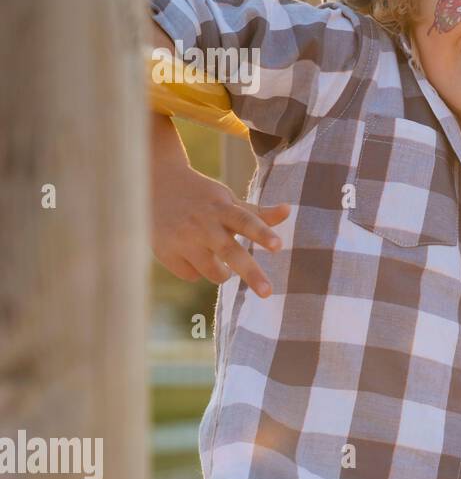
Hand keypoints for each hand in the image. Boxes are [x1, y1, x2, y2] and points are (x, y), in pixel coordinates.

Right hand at [149, 117, 288, 297]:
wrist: (153, 185)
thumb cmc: (202, 199)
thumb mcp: (228, 201)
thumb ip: (257, 213)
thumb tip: (288, 210)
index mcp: (222, 208)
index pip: (245, 221)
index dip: (262, 233)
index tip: (278, 246)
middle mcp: (203, 224)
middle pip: (230, 251)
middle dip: (251, 273)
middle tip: (268, 293)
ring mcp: (182, 240)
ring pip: (212, 271)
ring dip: (223, 273)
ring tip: (219, 260)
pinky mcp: (165, 253)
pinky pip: (192, 276)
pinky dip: (198, 271)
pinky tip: (190, 254)